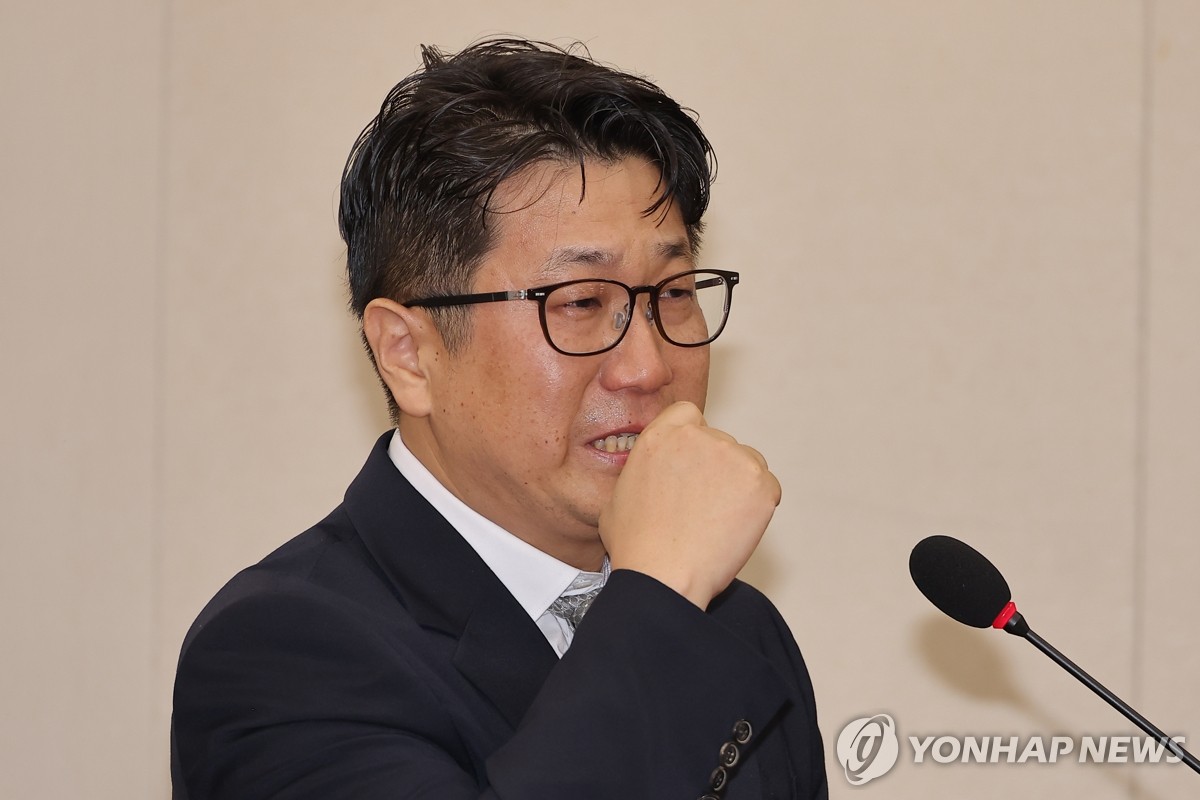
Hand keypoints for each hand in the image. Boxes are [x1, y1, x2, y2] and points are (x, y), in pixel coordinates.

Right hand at [599, 401, 780, 608]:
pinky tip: (735, 529)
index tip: (692, 464)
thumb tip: (653, 478)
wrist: (664, 576)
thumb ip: (643, 474)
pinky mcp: (761, 483)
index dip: (693, 439)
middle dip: (716, 469)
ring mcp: (734, 457)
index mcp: (661, 436)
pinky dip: (758, 507)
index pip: (688, 414)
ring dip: (739, 485)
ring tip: (718, 522)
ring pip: (747, 463)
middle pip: (721, 442)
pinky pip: (768, 488)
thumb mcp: (618, 497)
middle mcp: (699, 438)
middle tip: (704, 506)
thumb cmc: (638, 546)